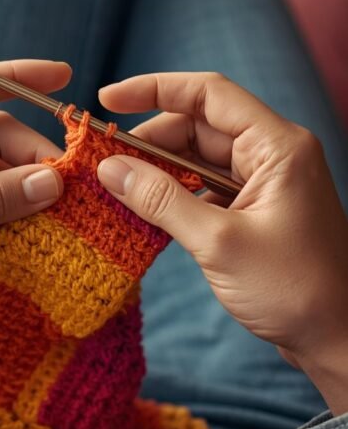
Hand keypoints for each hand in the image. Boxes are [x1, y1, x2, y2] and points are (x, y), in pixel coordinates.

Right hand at [97, 72, 347, 413]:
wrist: (338, 339)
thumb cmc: (295, 290)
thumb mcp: (219, 243)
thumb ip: (161, 200)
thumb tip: (110, 169)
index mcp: (277, 146)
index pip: (209, 94)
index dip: (154, 89)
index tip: (107, 100)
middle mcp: (274, 154)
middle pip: (200, 124)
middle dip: (149, 138)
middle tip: (103, 159)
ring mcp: (266, 182)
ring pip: (199, 157)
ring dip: (159, 168)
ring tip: (116, 184)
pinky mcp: (257, 209)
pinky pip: (207, 186)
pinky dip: (176, 193)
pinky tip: (145, 208)